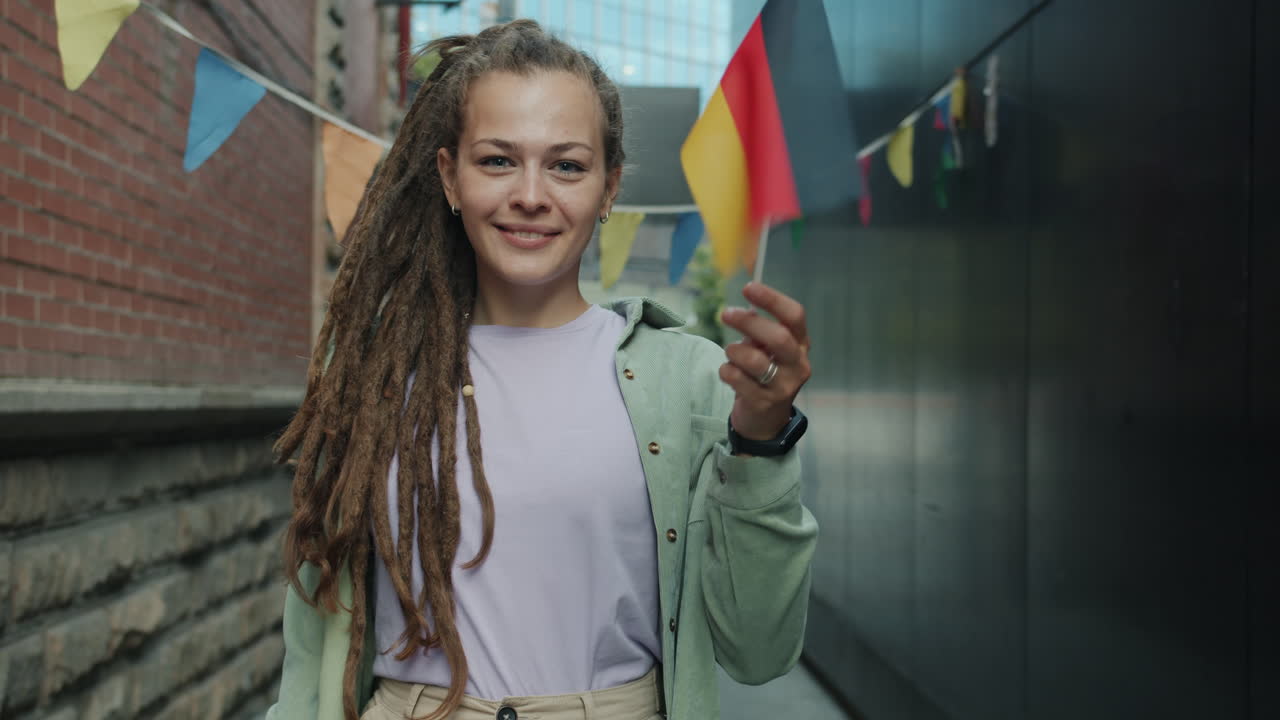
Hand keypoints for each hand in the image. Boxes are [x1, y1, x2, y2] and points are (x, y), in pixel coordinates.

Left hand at [718, 282, 811, 441]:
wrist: (765, 420)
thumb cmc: (764, 375)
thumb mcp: (767, 350)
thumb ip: (759, 332)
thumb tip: (743, 312)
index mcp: (800, 345)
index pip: (795, 316)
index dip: (772, 299)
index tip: (749, 288)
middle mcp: (798, 365)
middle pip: (778, 337)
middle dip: (749, 322)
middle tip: (726, 313)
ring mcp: (783, 386)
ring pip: (756, 361)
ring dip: (735, 351)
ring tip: (730, 352)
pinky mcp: (764, 403)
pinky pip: (738, 379)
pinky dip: (726, 370)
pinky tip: (728, 372)